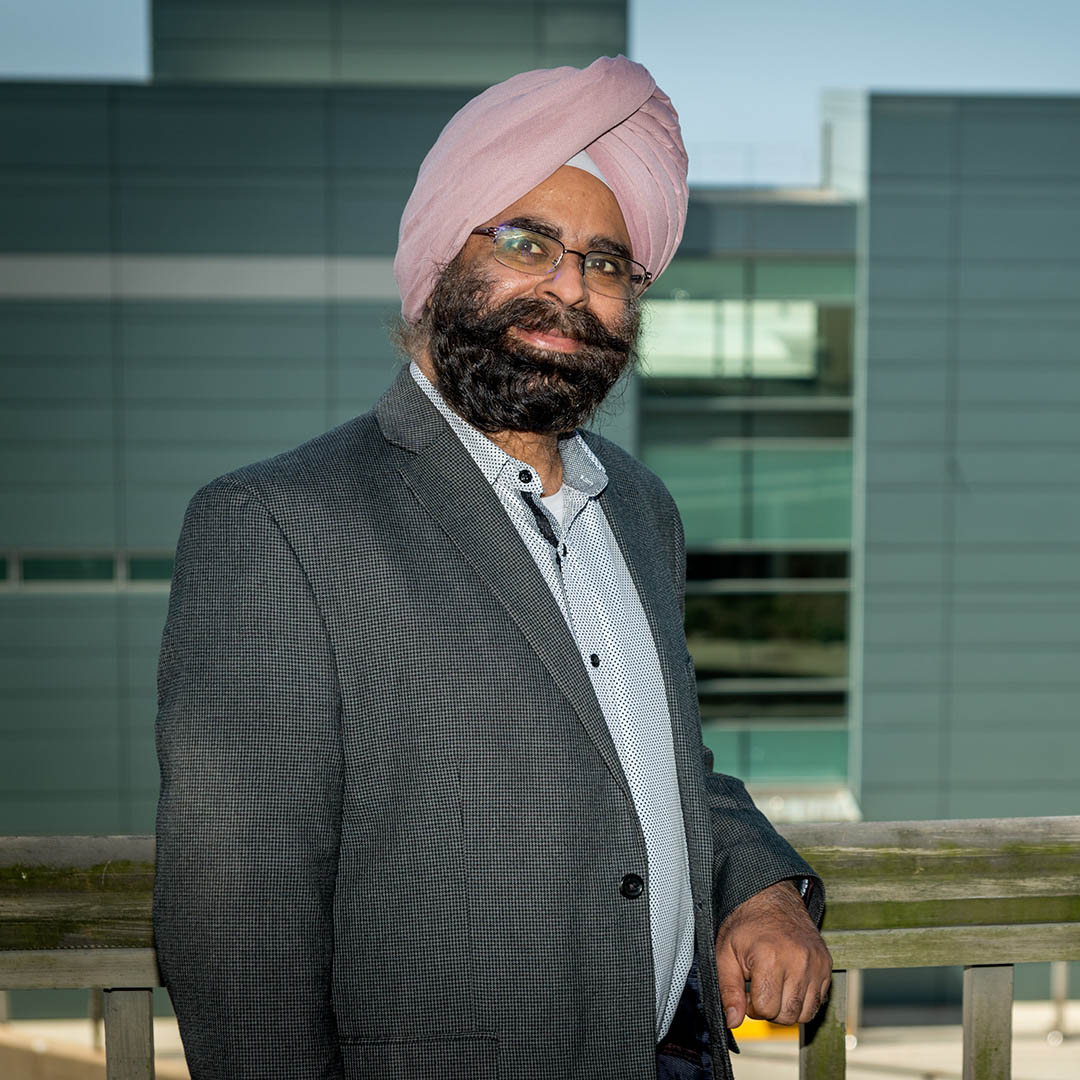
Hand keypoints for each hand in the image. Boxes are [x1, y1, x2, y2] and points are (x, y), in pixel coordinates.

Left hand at [713, 880, 831, 1028]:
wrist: (771, 898)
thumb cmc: (746, 925)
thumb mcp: (725, 952)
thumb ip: (728, 989)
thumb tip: (732, 1021)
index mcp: (770, 956)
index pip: (765, 1009)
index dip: (751, 1006)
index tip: (747, 991)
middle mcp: (798, 961)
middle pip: (786, 1016)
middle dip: (769, 1009)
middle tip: (759, 988)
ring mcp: (816, 963)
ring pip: (805, 1014)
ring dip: (787, 1008)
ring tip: (774, 986)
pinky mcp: (826, 965)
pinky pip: (818, 1002)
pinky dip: (803, 1000)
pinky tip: (788, 982)